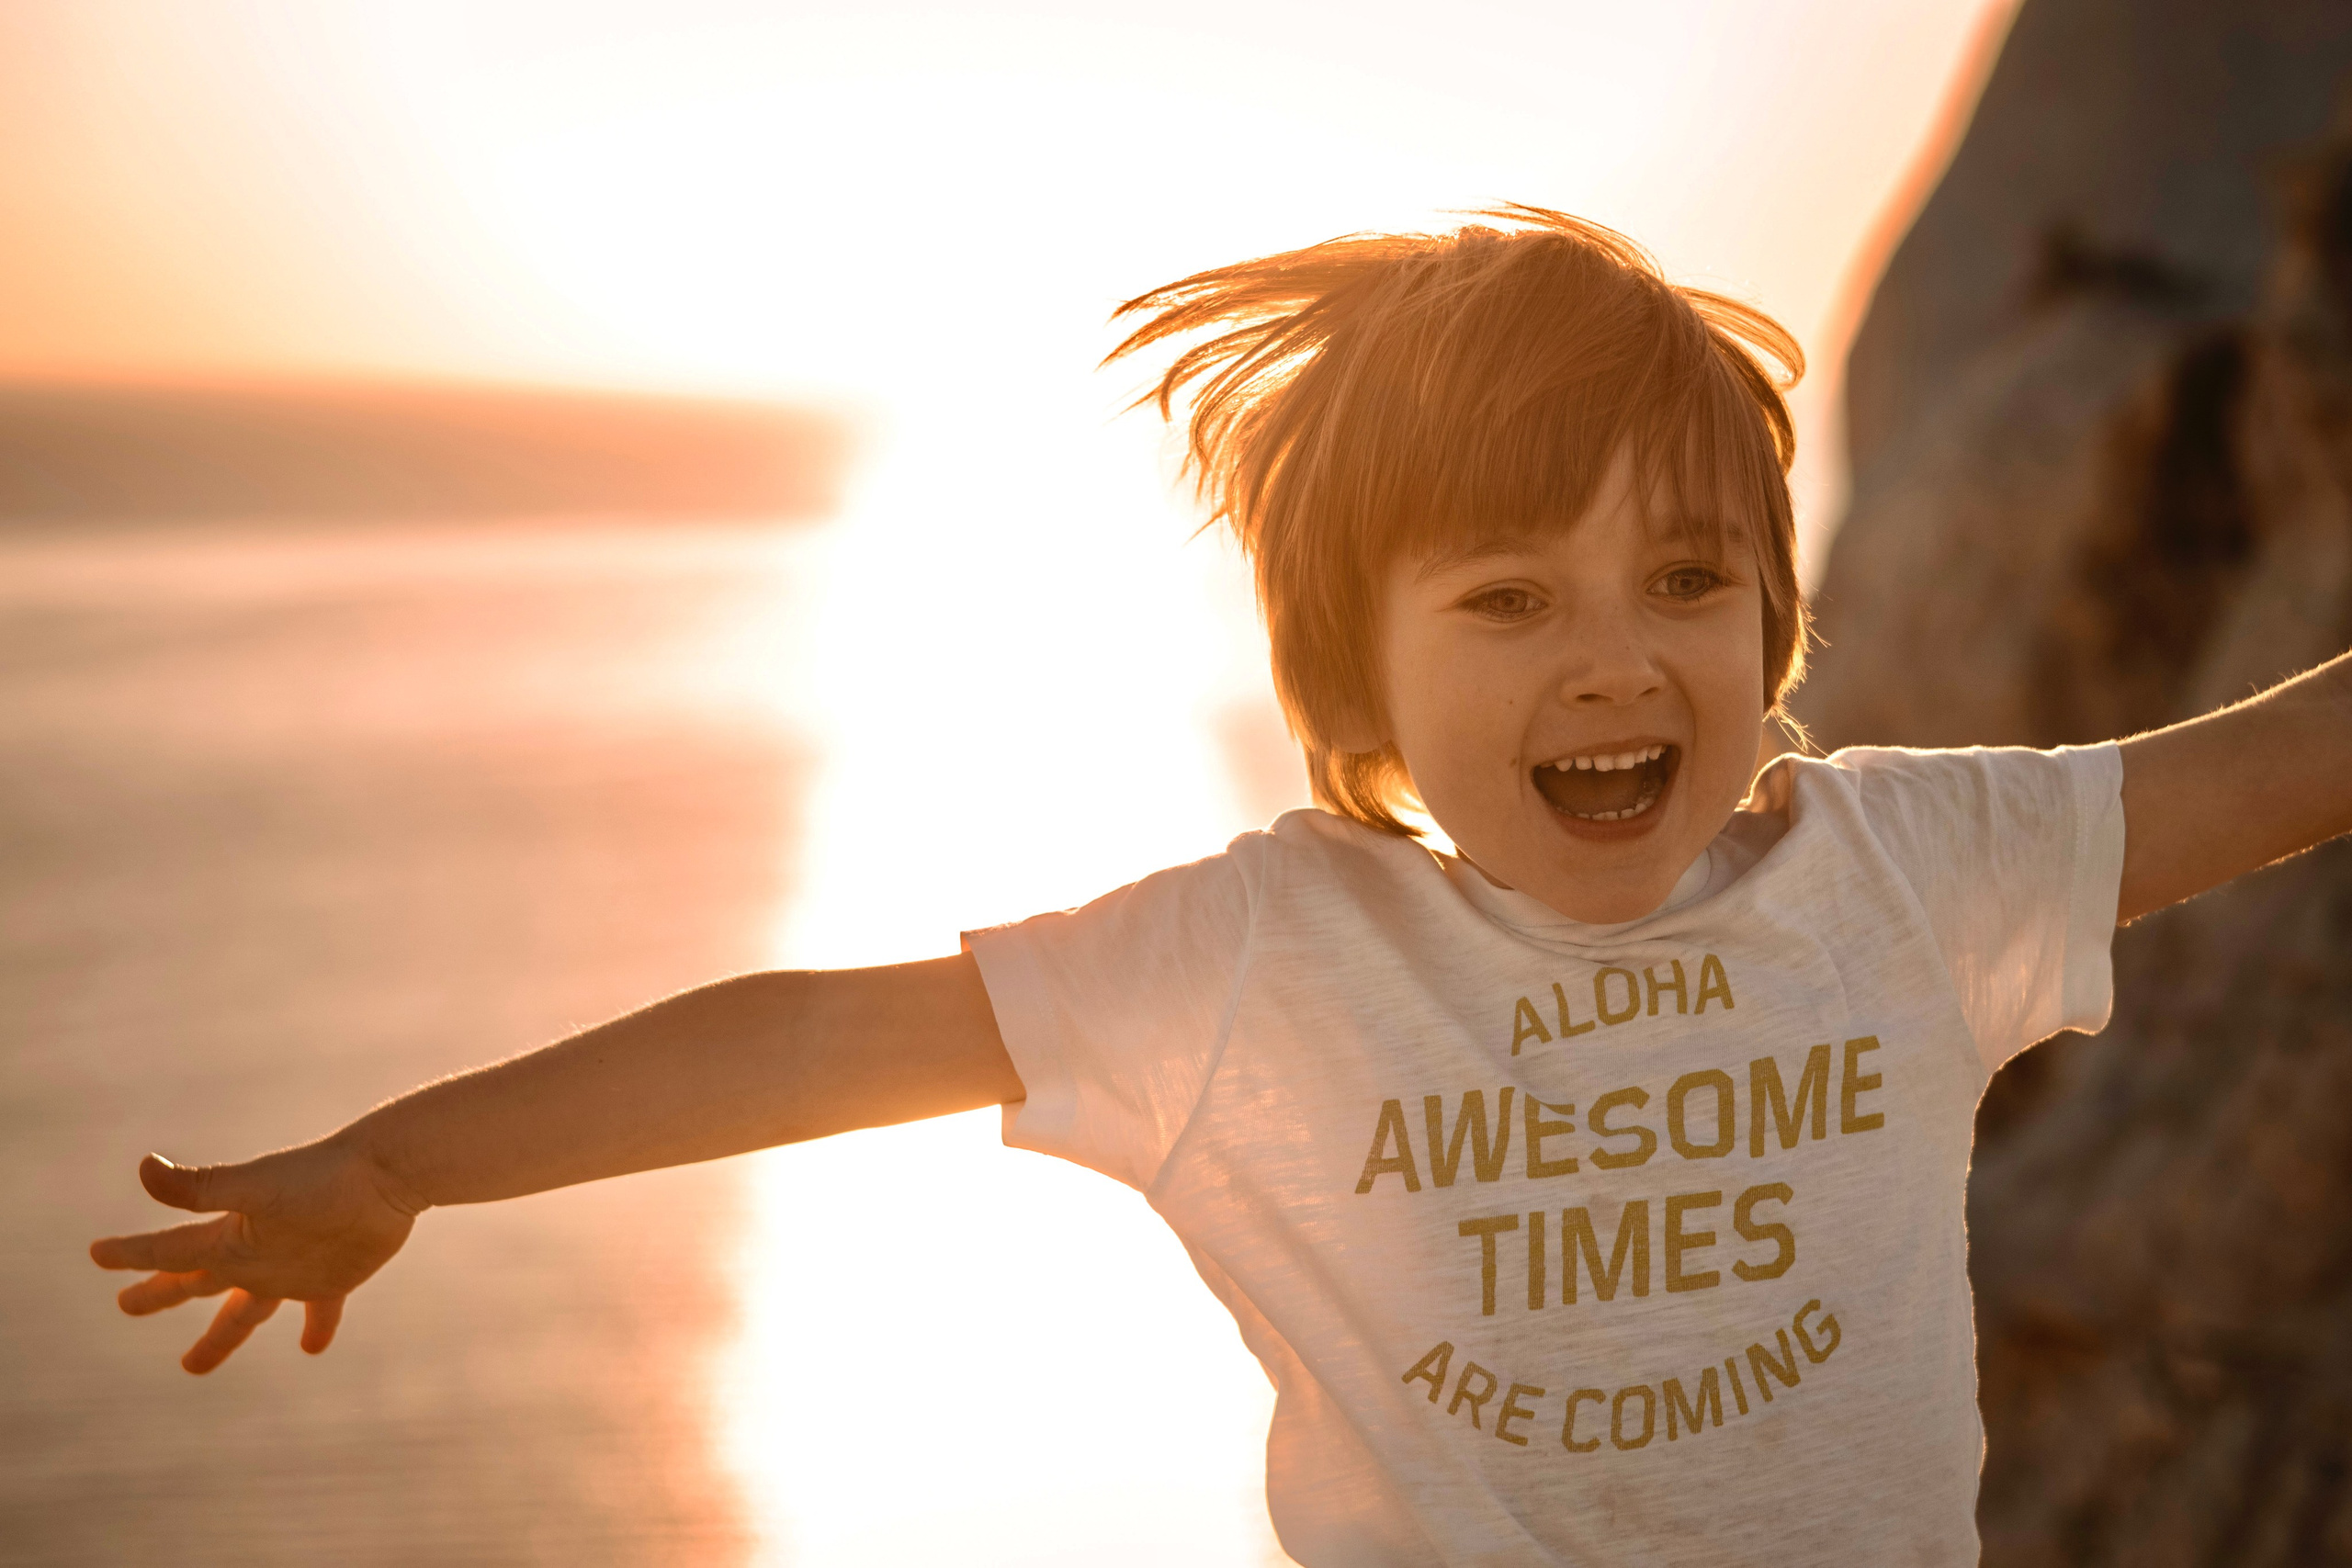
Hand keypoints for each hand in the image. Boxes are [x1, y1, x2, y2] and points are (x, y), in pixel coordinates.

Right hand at [90, 1138, 422, 1373]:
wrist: (389, 1173)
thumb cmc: (322, 1178)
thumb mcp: (254, 1187)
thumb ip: (201, 1188)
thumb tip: (144, 1168)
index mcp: (230, 1237)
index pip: (170, 1253)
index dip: (133, 1256)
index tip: (97, 1253)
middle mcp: (255, 1255)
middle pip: (197, 1282)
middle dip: (161, 1295)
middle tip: (126, 1306)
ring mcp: (293, 1269)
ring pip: (247, 1310)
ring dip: (221, 1336)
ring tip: (192, 1367)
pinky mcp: (334, 1278)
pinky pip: (321, 1311)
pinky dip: (317, 1328)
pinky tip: (311, 1348)